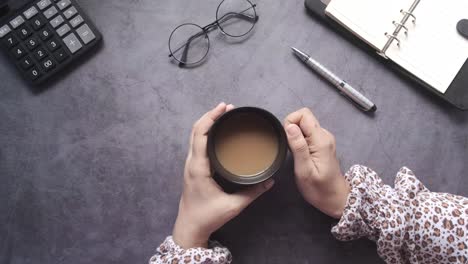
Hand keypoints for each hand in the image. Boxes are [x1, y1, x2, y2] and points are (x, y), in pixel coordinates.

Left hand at [173, 103, 274, 248]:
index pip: (200, 134)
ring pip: (195, 136)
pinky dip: (206, 132)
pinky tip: (217, 132)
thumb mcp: (233, 206)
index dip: (211, 118)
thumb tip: (269, 182)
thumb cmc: (208, 216)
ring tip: (224, 115)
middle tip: (228, 107)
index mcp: (199, 167)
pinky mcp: (193, 168)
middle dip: (211, 115)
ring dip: (208, 123)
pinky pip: (197, 144)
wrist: (190, 227)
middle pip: (196, 130)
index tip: (224, 107)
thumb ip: (253, 193)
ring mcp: (191, 165)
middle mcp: (192, 162)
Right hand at [284, 108, 349, 218]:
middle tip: (290, 149)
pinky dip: (300, 140)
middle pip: (304, 117)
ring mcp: (324, 139)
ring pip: (305, 125)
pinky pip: (308, 133)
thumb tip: (289, 126)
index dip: (291, 122)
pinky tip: (300, 155)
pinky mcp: (322, 144)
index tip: (286, 139)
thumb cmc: (318, 189)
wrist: (336, 199)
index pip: (304, 114)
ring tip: (295, 154)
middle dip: (292, 128)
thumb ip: (298, 146)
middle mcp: (324, 135)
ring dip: (295, 135)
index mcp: (321, 140)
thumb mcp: (304, 170)